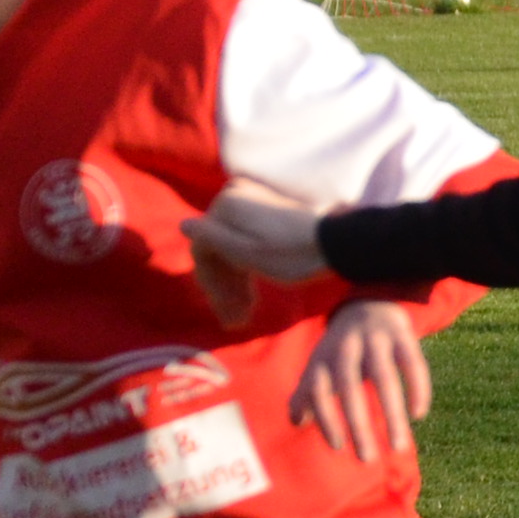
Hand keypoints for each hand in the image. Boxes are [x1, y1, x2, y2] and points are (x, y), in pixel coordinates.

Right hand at [188, 179, 326, 323]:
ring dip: (234, 284)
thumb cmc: (292, 255)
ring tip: (244, 316)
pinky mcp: (266, 216)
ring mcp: (252, 205)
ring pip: (231, 250)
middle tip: (235, 319)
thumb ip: (214, 239)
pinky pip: (245, 244)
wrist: (336, 246)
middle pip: (217, 250)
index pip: (203, 248)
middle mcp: (236, 198)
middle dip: (224, 287)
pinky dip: (246, 271)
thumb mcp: (248, 254)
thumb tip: (183, 225)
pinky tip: (251, 299)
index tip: (224, 310)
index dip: (211, 283)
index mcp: (227, 205)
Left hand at [292, 299, 434, 460]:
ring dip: (392, 415)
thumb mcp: (320, 364)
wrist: (367, 301)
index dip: (327, 418)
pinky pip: (413, 362)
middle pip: (351, 388)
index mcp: (324, 357)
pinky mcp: (402, 334)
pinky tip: (419, 414)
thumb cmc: (341, 347)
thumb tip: (296, 422)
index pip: (320, 390)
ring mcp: (376, 339)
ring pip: (385, 378)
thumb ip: (306, 392)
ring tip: (399, 447)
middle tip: (367, 459)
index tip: (338, 447)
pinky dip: (418, 388)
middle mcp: (347, 347)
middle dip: (358, 425)